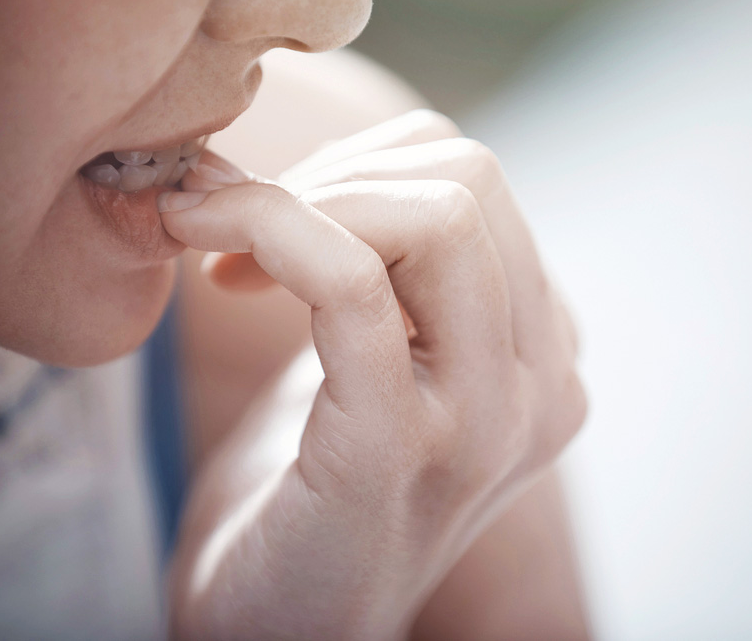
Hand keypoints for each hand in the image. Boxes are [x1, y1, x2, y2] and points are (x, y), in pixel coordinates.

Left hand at [160, 110, 585, 639]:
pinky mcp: (398, 450)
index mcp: (544, 356)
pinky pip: (351, 282)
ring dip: (297, 199)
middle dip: (332, 175)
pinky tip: (206, 254)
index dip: (359, 170)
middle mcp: (544, 387)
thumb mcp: (379, 364)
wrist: (278, 629)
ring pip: (432, 215)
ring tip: (223, 251)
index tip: (272, 220)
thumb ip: (400, 275)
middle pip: (468, 178)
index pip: (476, 183)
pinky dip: (269, 232)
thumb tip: (343, 158)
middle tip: (240, 230)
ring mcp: (486, 423)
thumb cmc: (312, 493)